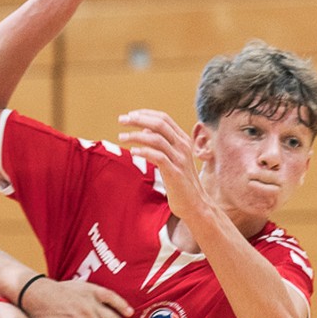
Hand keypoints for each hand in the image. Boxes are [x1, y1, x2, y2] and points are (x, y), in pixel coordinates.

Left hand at [118, 109, 209, 225]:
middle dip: (138, 120)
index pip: (164, 119)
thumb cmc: (180, 181)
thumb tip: (145, 129)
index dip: (146, 114)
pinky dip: (144, 152)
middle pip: (160, 124)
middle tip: (121, 120)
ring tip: (121, 137)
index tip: (129, 115)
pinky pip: (158, 157)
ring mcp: (180, 158)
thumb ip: (162, 143)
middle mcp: (183, 145)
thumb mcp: (172, 158)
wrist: (195, 203)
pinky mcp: (175, 172)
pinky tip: (132, 152)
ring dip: (136, 136)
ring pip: (157, 138)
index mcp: (183, 139)